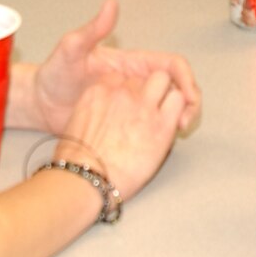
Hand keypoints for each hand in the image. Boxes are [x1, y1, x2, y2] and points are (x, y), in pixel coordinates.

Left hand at [29, 0, 201, 137]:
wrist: (40, 104)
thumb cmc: (54, 75)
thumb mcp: (71, 50)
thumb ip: (91, 30)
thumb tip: (111, 2)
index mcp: (133, 63)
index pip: (171, 66)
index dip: (185, 79)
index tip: (188, 97)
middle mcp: (137, 81)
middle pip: (176, 88)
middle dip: (189, 102)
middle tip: (185, 123)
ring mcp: (133, 103)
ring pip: (167, 107)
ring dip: (178, 118)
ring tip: (177, 134)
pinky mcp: (126, 122)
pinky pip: (152, 124)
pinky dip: (162, 131)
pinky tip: (158, 142)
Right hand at [54, 67, 189, 202]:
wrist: (87, 179)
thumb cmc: (77, 161)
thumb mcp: (77, 124)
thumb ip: (95, 111)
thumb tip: (104, 118)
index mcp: (99, 90)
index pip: (120, 77)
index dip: (125, 92)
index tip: (125, 108)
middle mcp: (122, 93)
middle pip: (142, 78)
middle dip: (145, 91)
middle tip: (144, 113)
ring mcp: (143, 106)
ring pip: (163, 79)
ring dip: (163, 93)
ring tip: (161, 113)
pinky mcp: (162, 124)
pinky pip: (179, 100)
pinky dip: (178, 108)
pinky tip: (173, 122)